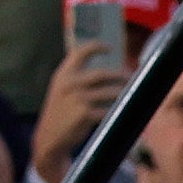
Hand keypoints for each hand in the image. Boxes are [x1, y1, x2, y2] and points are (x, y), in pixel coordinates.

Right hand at [39, 32, 130, 159]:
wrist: (50, 135)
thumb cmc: (59, 112)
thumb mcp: (60, 89)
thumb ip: (76, 79)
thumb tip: (105, 74)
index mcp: (63, 75)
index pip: (79, 52)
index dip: (95, 47)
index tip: (109, 48)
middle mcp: (70, 84)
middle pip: (102, 74)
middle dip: (120, 75)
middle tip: (130, 77)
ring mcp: (78, 99)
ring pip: (110, 92)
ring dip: (124, 93)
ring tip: (132, 94)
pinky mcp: (86, 114)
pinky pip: (109, 109)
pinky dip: (118, 110)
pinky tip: (125, 111)